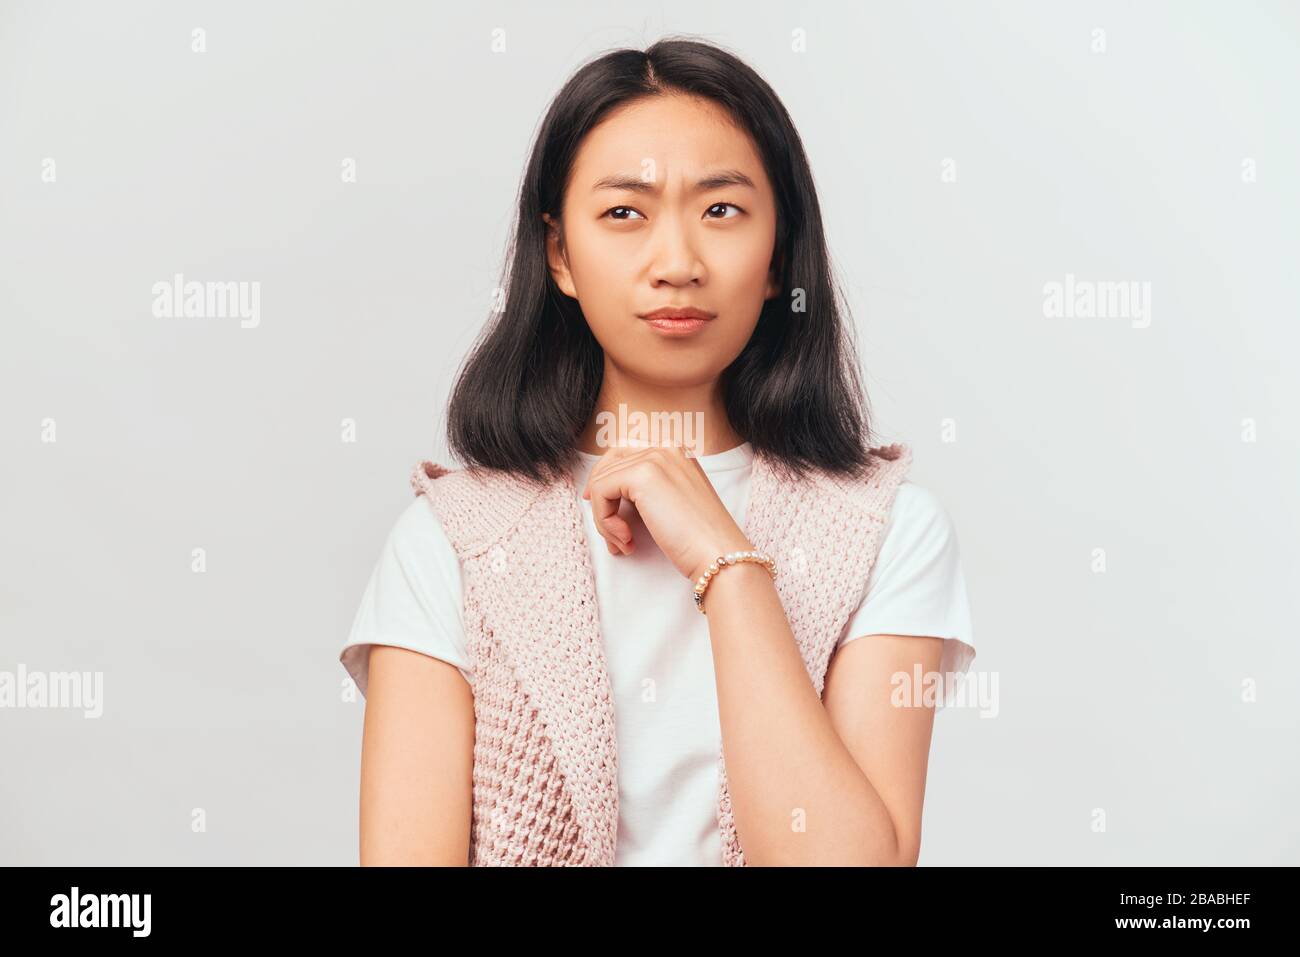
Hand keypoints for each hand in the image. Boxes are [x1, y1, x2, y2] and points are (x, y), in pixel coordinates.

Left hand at [580, 443, 753, 581]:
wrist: (718, 554)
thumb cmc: (699, 540)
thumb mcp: (671, 504)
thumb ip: (646, 492)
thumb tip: (601, 494)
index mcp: (675, 453)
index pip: (624, 456)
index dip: (606, 484)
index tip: (604, 513)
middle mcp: (665, 448)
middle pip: (608, 464)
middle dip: (602, 501)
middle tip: (612, 535)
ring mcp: (654, 458)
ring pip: (601, 482)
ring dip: (605, 520)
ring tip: (624, 543)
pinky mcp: (641, 475)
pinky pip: (600, 492)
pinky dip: (605, 520)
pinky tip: (627, 539)